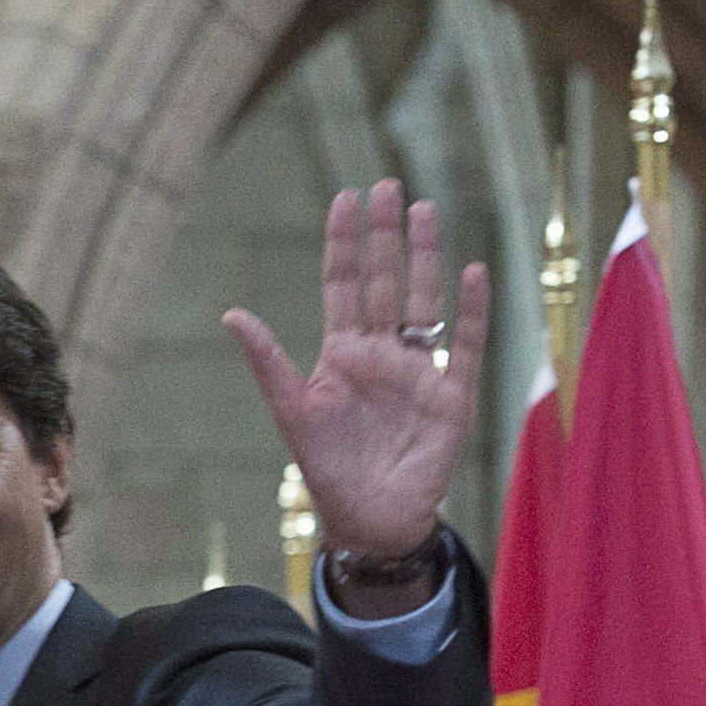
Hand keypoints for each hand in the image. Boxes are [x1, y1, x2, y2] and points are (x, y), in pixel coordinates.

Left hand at [225, 180, 486, 565]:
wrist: (369, 520)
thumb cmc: (328, 470)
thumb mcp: (293, 412)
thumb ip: (269, 362)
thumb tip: (232, 313)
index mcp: (342, 353)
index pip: (343, 284)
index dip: (344, 242)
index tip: (346, 196)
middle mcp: (382, 353)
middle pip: (384, 281)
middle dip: (385, 235)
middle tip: (388, 186)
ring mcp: (418, 370)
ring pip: (423, 301)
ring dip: (425, 258)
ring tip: (424, 210)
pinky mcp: (451, 396)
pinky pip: (463, 346)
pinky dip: (470, 311)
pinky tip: (473, 272)